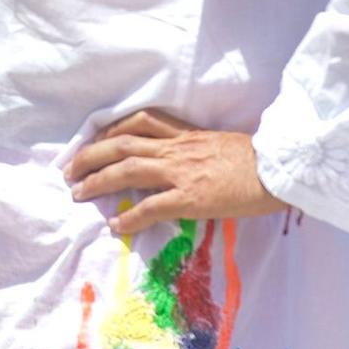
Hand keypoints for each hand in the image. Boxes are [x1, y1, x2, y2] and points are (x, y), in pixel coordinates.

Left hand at [63, 109, 284, 235]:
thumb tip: (179, 161)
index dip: (109, 130)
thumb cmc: (256, 159)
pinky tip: (115, 226)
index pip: (137, 121)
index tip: (91, 140)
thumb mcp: (218, 143)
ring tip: (78, 193)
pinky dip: (129, 217)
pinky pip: (151, 206)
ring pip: (127, 169)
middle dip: (90, 155)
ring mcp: (181, 171)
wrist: (279, 169)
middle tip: (69, 170)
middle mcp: (176, 148)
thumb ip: (194, 148)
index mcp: (184, 134)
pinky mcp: (190, 197)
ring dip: (97, 180)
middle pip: (121, 143)